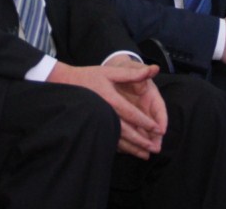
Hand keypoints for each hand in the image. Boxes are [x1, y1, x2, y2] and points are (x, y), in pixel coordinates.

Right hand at [47, 60, 165, 158]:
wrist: (66, 83)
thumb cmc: (90, 76)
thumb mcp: (111, 72)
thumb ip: (133, 74)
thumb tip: (153, 69)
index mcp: (112, 100)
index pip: (132, 114)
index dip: (146, 123)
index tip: (158, 130)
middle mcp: (105, 114)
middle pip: (126, 131)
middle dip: (141, 141)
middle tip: (155, 148)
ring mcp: (99, 122)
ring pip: (118, 139)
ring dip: (132, 148)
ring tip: (145, 155)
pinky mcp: (94, 126)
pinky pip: (109, 139)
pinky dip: (120, 147)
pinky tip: (128, 152)